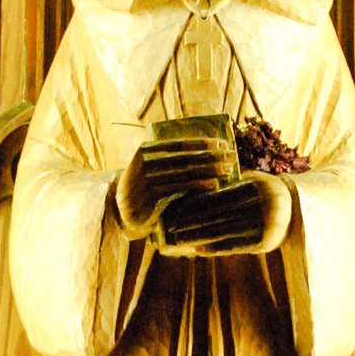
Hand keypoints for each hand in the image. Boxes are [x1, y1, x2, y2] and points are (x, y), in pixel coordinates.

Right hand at [115, 133, 234, 238]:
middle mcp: (146, 160)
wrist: (122, 212)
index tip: (224, 143)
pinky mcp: (151, 195)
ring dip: (210, 169)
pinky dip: (200, 185)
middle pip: (187, 156)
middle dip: (212, 155)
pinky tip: (214, 185)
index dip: (204, 143)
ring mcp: (148, 177)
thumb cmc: (144, 190)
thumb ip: (169, 160)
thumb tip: (204, 152)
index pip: (181, 143)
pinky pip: (181, 188)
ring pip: (186, 171)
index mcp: (148, 149)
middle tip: (232, 156)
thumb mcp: (152, 170)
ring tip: (228, 169)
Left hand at [156, 172, 293, 256]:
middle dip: (193, 221)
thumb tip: (196, 181)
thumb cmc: (266, 192)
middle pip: (220, 215)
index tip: (178, 208)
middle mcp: (263, 207)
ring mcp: (266, 226)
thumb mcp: (252, 180)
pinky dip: (215, 248)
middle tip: (172, 227)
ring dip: (200, 237)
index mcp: (258, 187)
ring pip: (225, 232)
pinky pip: (235, 247)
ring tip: (180, 240)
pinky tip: (199, 250)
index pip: (221, 197)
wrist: (297, 211)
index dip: (197, 203)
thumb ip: (230, 182)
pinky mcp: (266, 243)